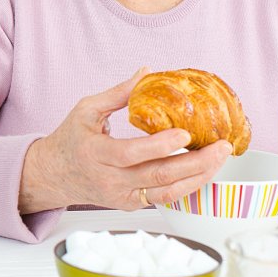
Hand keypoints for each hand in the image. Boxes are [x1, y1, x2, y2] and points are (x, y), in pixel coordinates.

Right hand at [18, 70, 232, 212]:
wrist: (55, 174)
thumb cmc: (71, 139)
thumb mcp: (86, 110)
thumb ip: (118, 93)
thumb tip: (146, 72)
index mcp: (95, 152)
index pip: (130, 153)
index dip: (159, 146)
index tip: (184, 133)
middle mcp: (109, 179)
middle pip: (158, 175)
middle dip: (195, 162)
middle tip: (222, 146)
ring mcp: (121, 195)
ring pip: (166, 192)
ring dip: (198, 176)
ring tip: (220, 158)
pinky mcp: (131, 204)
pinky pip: (164, 198)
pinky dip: (187, 186)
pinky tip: (204, 171)